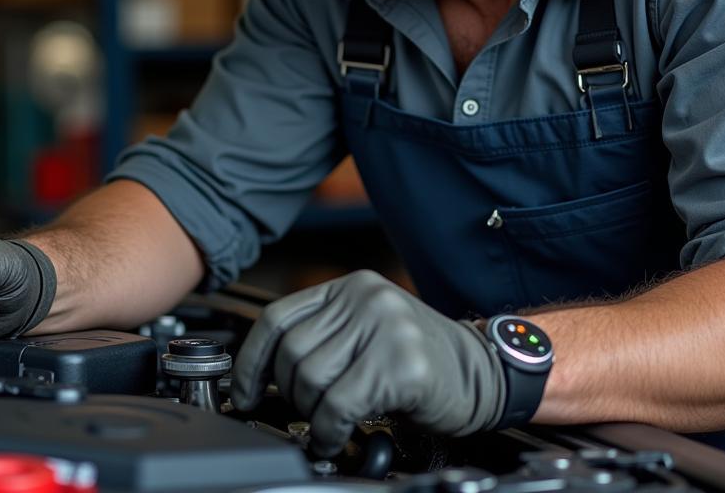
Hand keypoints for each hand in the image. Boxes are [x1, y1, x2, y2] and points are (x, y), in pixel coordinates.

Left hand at [231, 270, 505, 456]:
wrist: (482, 370)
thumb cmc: (420, 359)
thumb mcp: (367, 330)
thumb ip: (325, 337)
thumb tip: (265, 375)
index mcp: (350, 288)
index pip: (278, 317)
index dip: (250, 360)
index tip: (242, 392)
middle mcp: (365, 299)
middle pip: (291, 351)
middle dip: (288, 394)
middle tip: (306, 413)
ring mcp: (384, 327)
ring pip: (310, 378)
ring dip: (310, 415)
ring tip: (326, 426)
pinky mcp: (401, 364)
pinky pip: (339, 404)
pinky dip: (328, 430)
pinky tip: (337, 436)